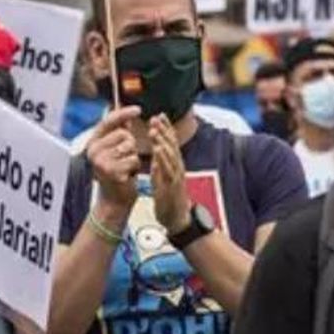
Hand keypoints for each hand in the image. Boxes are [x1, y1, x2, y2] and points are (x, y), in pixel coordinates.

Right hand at [86, 106, 142, 210]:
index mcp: (93, 142)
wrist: (114, 200)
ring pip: (130, 147)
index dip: (124, 113)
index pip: (109, 121)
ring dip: (133, 157)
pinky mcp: (110, 171)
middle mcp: (93, 150)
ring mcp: (100, 161)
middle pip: (124, 134)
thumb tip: (127, 114)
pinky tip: (127, 175)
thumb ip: (119, 132)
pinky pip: (133, 160)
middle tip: (124, 159)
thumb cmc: (117, 173)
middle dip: (131, 145)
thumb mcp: (115, 150)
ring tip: (125, 167)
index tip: (138, 110)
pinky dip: (134, 168)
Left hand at [149, 115, 191, 232]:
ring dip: (163, 140)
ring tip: (155, 129)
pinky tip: (157, 149)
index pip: (171, 142)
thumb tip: (156, 149)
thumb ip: (161, 163)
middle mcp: (178, 167)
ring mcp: (176, 176)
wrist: (178, 219)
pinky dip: (163, 158)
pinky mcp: (173, 185)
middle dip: (164, 129)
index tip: (159, 115)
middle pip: (172, 145)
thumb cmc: (170, 198)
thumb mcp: (164, 177)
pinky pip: (168, 169)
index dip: (166, 128)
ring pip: (170, 154)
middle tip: (156, 116)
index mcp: (174, 164)